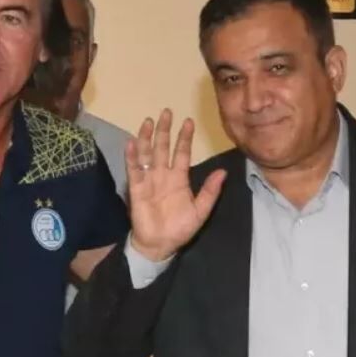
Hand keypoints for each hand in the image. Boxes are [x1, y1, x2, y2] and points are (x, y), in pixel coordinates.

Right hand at [125, 109, 225, 260]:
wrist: (160, 245)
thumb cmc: (180, 228)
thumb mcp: (200, 210)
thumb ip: (210, 191)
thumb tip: (224, 172)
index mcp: (179, 178)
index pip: (182, 152)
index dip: (184, 138)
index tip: (188, 121)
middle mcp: (163, 175)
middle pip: (163, 147)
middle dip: (164, 130)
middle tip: (166, 112)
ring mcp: (149, 180)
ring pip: (147, 154)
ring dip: (147, 138)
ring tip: (148, 121)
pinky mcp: (136, 188)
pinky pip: (134, 169)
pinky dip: (132, 156)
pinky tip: (132, 142)